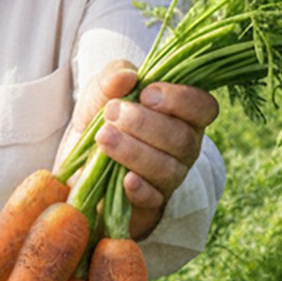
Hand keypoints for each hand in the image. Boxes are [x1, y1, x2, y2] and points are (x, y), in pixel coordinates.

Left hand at [59, 59, 218, 238]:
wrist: (78, 161)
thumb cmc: (102, 119)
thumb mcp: (101, 91)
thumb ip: (113, 77)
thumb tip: (128, 76)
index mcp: (181, 115)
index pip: (204, 106)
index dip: (180, 99)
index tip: (146, 93)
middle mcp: (183, 147)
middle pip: (182, 138)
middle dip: (145, 123)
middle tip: (111, 112)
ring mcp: (169, 177)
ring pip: (167, 168)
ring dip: (134, 151)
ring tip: (103, 137)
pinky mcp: (150, 204)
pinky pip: (154, 199)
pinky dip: (140, 189)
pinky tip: (124, 178)